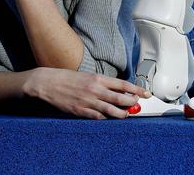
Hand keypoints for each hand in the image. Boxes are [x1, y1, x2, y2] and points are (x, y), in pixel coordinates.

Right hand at [26, 68, 150, 119]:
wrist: (48, 83)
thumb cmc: (67, 78)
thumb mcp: (87, 75)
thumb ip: (101, 83)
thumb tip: (116, 89)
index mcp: (97, 78)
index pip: (123, 84)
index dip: (136, 90)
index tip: (145, 93)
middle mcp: (95, 90)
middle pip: (120, 99)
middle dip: (132, 103)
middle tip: (137, 105)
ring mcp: (88, 101)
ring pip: (111, 111)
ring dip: (122, 114)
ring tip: (126, 115)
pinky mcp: (81, 111)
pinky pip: (98, 117)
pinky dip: (105, 118)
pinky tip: (108, 118)